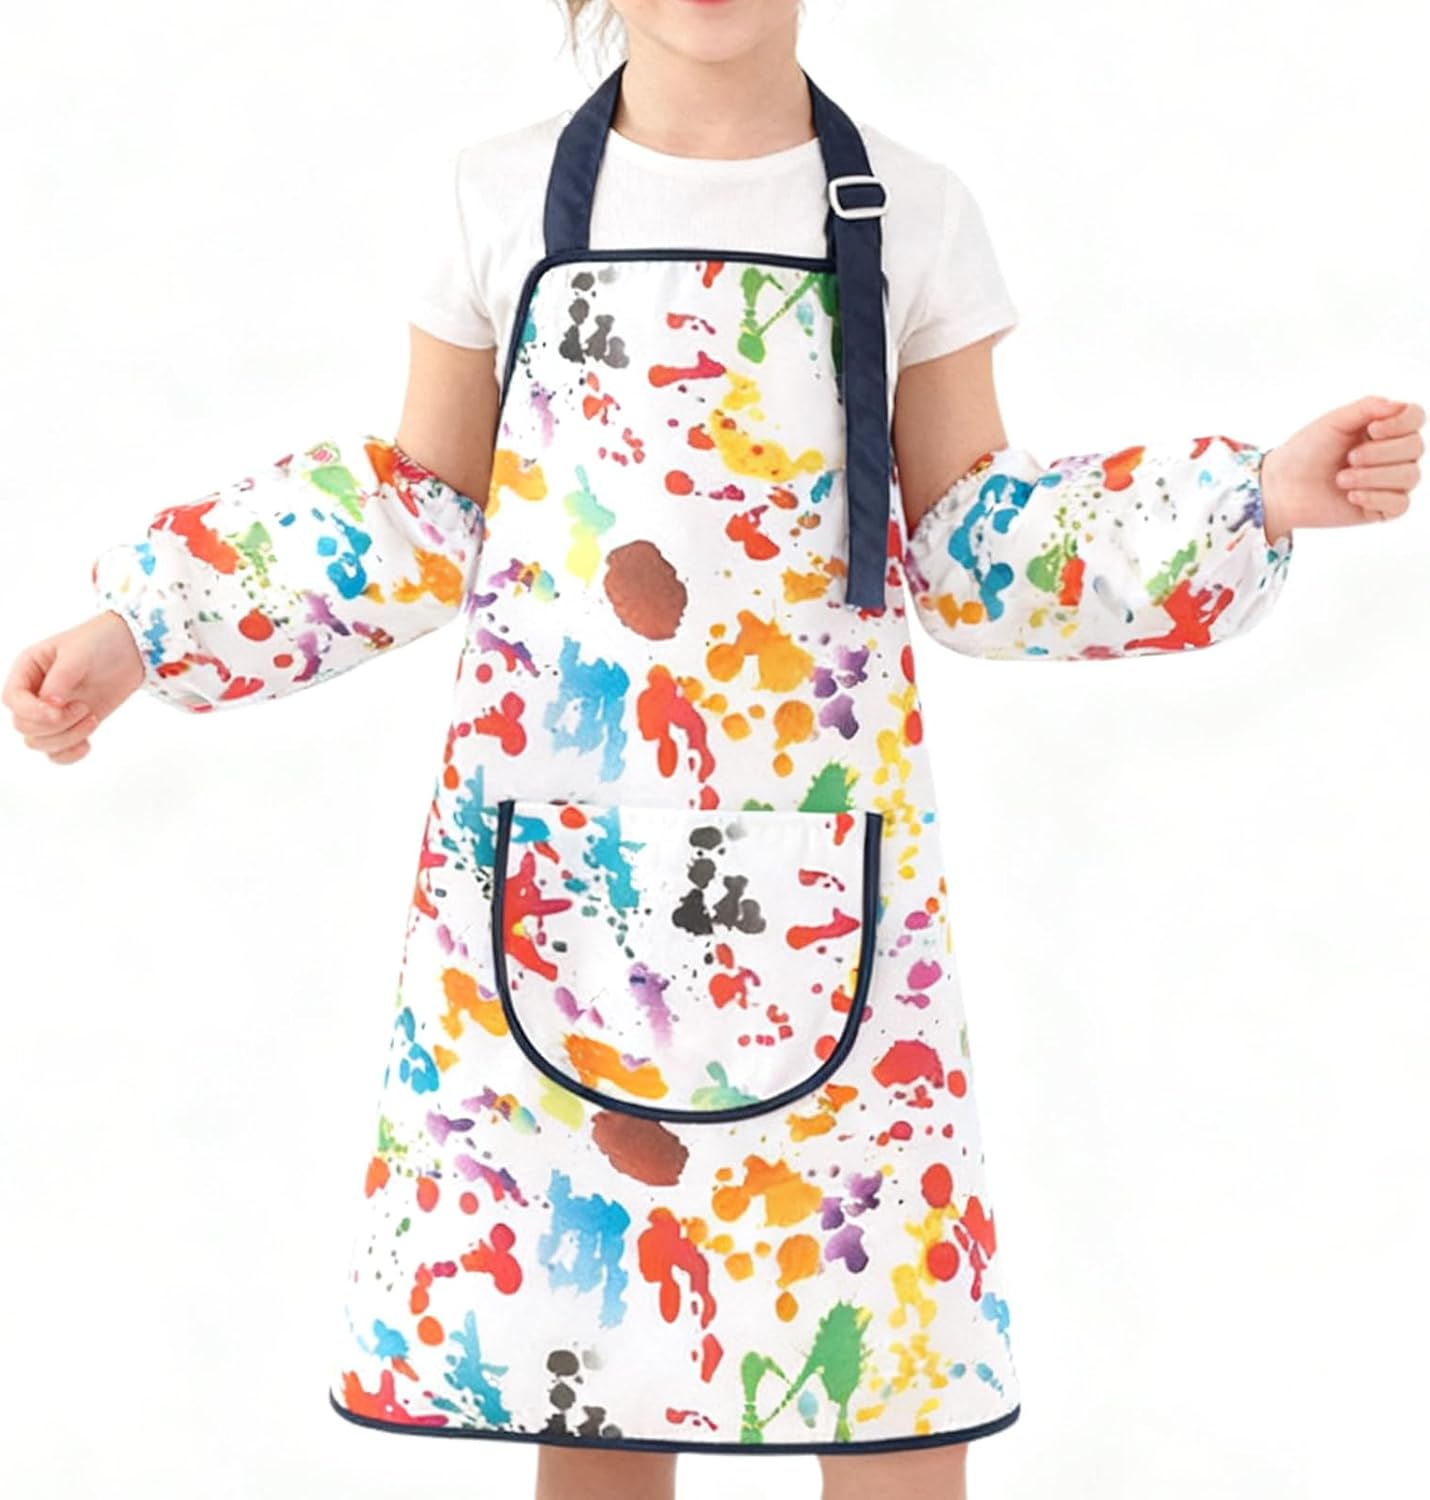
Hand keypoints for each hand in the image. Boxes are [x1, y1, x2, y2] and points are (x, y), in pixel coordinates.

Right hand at [4, 612, 145, 764]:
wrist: (131, 649)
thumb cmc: (101, 642)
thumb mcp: (78, 653)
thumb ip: (60, 679)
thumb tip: (49, 705)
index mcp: (28, 671)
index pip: (13, 700)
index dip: (32, 712)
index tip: (59, 711)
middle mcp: (35, 693)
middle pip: (25, 726)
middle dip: (56, 725)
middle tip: (85, 708)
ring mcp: (53, 712)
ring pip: (40, 743)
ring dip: (68, 737)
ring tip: (92, 717)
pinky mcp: (72, 725)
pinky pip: (57, 753)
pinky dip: (69, 754)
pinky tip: (88, 744)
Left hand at [1260, 394, 1423, 538]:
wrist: (1282, 487)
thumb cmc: (1305, 452)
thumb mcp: (1333, 423)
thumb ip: (1367, 408)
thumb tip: (1398, 406)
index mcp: (1383, 428)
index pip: (1415, 418)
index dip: (1401, 423)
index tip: (1372, 429)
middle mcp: (1392, 454)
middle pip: (1415, 447)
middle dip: (1381, 453)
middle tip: (1349, 458)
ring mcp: (1389, 482)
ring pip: (1410, 476)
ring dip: (1374, 477)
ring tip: (1341, 479)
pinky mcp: (1381, 509)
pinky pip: (1401, 504)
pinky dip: (1377, 498)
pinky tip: (1352, 497)